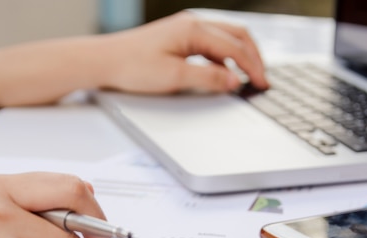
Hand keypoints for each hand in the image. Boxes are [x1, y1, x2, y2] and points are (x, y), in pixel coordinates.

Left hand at [100, 11, 268, 93]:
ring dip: (240, 56)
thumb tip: (235, 81)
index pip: (235, 47)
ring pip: (225, 38)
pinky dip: (223, 57)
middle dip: (253, 57)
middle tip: (263, 79)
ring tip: (249, 76)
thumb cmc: (132, 66)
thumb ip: (208, 79)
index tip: (263, 84)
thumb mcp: (174, 77)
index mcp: (194, 29)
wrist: (104, 61)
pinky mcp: (178, 37)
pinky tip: (223, 73)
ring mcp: (185, 28)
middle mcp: (192, 23)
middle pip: (236, 36)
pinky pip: (210, 43)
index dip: (252, 67)